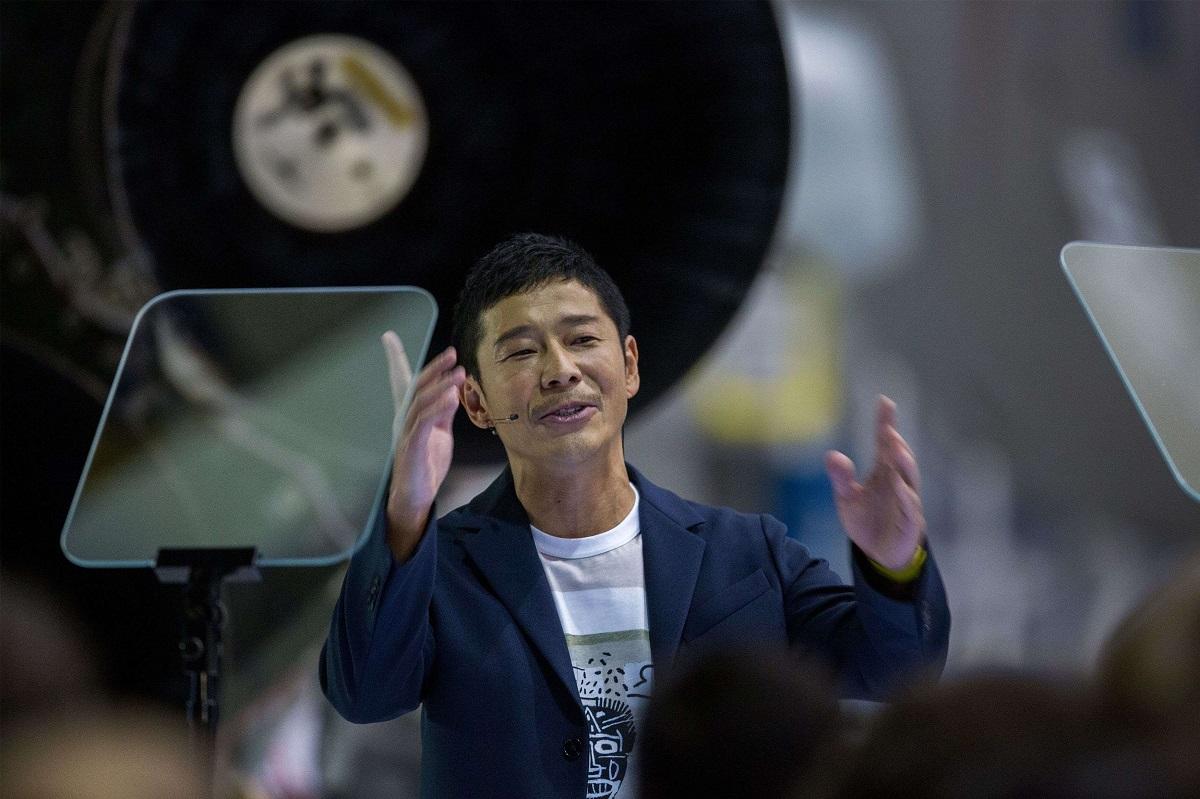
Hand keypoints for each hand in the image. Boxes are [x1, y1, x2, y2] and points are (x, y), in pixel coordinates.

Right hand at [382, 334, 464, 560]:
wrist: (415, 497)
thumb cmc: (427, 465)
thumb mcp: (441, 434)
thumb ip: (443, 413)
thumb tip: (451, 391)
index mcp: (409, 415)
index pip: (403, 382)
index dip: (396, 359)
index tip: (388, 337)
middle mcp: (403, 420)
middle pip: (415, 386)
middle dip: (433, 368)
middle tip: (452, 353)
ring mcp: (405, 433)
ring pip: (420, 402)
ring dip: (441, 385)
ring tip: (459, 373)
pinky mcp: (411, 447)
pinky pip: (424, 423)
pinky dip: (437, 408)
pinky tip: (451, 397)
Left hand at [824, 396, 924, 569]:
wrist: (880, 555)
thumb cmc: (867, 521)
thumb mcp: (847, 499)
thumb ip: (840, 478)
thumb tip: (831, 455)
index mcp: (884, 473)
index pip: (886, 444)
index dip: (886, 423)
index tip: (884, 402)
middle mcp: (899, 483)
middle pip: (900, 458)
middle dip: (895, 443)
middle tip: (887, 428)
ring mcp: (907, 502)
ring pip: (909, 480)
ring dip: (903, 464)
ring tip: (895, 448)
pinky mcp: (911, 523)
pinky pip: (911, 508)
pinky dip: (907, 497)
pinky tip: (899, 487)